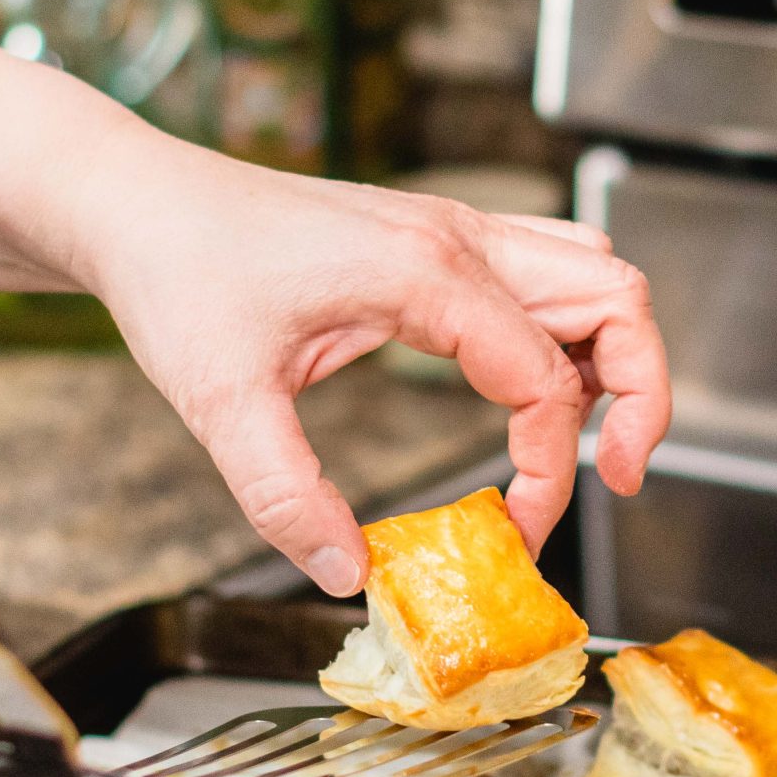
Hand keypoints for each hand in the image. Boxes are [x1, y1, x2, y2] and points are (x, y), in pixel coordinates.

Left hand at [70, 136, 670, 595]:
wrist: (134, 201)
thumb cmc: (175, 272)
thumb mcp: (221, 402)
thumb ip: (285, 495)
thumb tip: (345, 574)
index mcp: (423, 272)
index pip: (545, 381)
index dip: (549, 471)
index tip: (514, 533)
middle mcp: (456, 238)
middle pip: (616, 298)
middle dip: (642, 396)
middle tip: (620, 477)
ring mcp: (452, 228)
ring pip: (595, 272)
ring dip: (616, 354)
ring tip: (594, 440)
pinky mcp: (435, 238)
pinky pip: (547, 270)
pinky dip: (570, 332)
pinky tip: (533, 394)